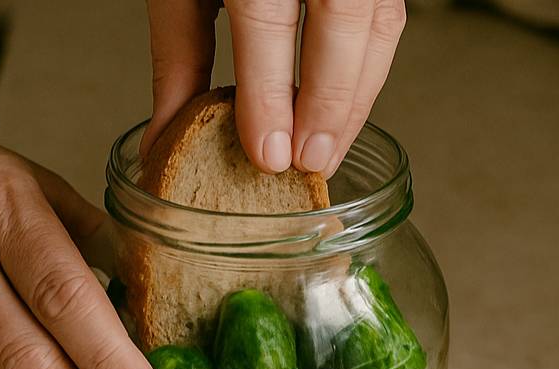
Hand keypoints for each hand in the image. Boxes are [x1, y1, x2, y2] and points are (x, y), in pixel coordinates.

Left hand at [141, 0, 405, 177]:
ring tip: (329, 150)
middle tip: (311, 164)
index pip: (266, 18)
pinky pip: (390, 13)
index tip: (271, 156)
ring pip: (380, 19)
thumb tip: (168, 138)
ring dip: (359, 95)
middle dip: (331, 103)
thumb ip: (179, 55)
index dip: (271, 93)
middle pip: (342, 19)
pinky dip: (371, 68)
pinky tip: (347, 106)